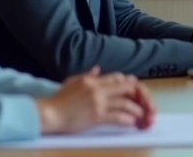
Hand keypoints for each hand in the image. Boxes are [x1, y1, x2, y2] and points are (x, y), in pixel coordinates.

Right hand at [36, 68, 155, 133]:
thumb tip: (97, 69)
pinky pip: (118, 116)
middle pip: (126, 87)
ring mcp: (98, 102)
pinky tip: (132, 122)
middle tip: (144, 103)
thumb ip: (87, 75)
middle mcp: (98, 89)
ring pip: (126, 103)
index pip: (118, 77)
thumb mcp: (72, 82)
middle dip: (138, 95)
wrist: (49, 113)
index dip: (129, 83)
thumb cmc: (58, 100)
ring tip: (141, 116)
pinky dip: (128, 119)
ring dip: (137, 110)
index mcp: (93, 80)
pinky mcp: (96, 116)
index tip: (135, 90)